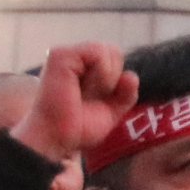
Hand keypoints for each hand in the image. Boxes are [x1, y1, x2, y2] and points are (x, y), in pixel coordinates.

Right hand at [9, 43, 137, 165]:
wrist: (58, 139)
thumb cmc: (77, 129)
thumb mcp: (111, 111)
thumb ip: (125, 94)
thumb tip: (131, 76)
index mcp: (82, 68)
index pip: (115, 59)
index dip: (115, 82)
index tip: (95, 100)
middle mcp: (73, 58)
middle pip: (115, 51)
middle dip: (112, 79)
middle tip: (88, 97)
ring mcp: (65, 54)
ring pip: (110, 50)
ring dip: (106, 79)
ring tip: (83, 94)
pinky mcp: (60, 55)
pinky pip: (99, 51)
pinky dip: (101, 73)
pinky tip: (82, 87)